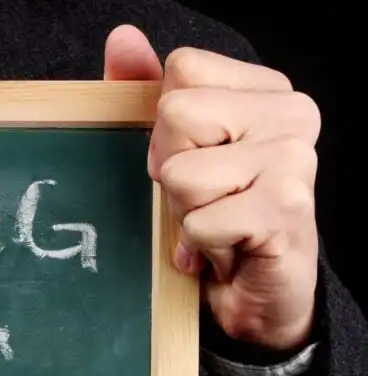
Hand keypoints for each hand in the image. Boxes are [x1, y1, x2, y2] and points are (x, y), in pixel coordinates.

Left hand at [104, 25, 320, 351]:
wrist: (256, 295)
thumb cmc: (216, 219)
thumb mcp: (171, 152)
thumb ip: (143, 93)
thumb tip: (122, 38)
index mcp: (264, 91)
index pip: (181, 71)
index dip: (165, 128)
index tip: (192, 161)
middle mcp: (291, 114)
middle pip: (176, 115)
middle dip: (171, 171)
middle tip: (204, 200)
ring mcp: (295, 158)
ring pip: (182, 173)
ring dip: (186, 214)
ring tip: (218, 225)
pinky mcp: (287, 206)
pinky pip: (199, 219)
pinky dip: (201, 245)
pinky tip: (229, 250)